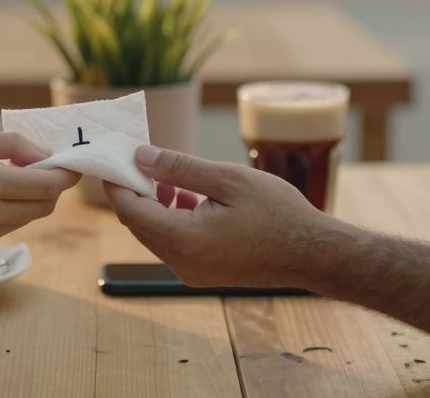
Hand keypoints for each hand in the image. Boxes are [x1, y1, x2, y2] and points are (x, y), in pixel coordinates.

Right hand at [0, 131, 80, 247]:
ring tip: (16, 172)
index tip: (71, 161)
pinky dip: (15, 207)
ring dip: (34, 196)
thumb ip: (11, 144)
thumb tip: (45, 154)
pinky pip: (11, 224)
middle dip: (53, 185)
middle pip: (45, 205)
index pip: (47, 186)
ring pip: (30, 216)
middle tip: (44, 163)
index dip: (66, 174)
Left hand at [105, 145, 338, 288]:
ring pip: (155, 234)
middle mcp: (182, 262)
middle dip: (135, 190)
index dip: (117, 182)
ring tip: (172, 177)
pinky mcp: (203, 273)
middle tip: (142, 158)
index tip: (116, 156)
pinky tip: (190, 198)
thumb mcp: (228, 179)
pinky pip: (173, 244)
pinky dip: (171, 219)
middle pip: (138, 224)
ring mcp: (192, 272)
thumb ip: (179, 168)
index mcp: (184, 240)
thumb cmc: (278, 213)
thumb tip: (140, 156)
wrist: (313, 253)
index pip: (129, 211)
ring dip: (155, 204)